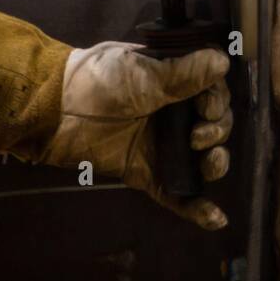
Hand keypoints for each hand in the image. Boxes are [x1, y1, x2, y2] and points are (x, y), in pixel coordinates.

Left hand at [40, 43, 231, 229]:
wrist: (56, 110)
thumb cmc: (100, 81)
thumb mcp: (143, 73)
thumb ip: (183, 74)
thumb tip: (223, 60)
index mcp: (174, 83)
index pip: (213, 93)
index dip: (217, 102)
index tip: (207, 107)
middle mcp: (172, 114)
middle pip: (214, 127)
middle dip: (217, 132)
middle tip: (198, 137)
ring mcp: (161, 146)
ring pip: (202, 160)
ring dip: (215, 164)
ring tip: (209, 165)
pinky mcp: (147, 174)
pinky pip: (177, 195)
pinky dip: (197, 209)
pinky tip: (216, 220)